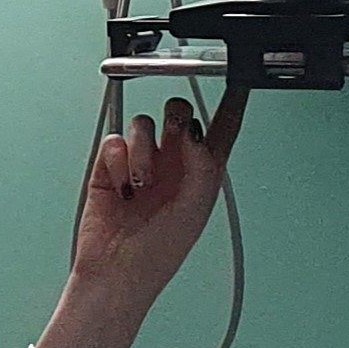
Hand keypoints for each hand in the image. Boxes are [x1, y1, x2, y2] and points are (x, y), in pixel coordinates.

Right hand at [69, 89, 247, 310]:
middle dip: (174, 117)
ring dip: (143, 149)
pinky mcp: (111, 167)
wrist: (116, 271)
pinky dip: (118, 159)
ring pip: (144, 125)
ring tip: (141, 182)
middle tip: (173, 133)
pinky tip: (122, 183)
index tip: (237, 76)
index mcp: (202, 173)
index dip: (231, 101)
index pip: (222, 128)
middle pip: (177, 115)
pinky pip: (115, 141)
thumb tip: (193, 129)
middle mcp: (174, 164)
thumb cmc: (159, 252)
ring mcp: (142, 163)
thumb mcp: (195, 208)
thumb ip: (202, 164)